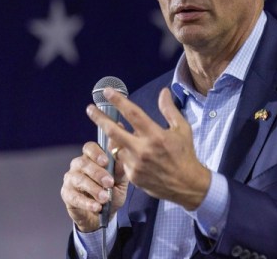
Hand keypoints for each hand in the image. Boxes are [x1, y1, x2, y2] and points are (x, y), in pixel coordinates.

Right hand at [60, 141, 128, 232]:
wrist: (102, 214)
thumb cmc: (111, 192)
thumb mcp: (120, 181)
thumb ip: (120, 170)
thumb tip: (124, 157)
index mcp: (92, 157)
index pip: (90, 148)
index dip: (96, 153)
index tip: (106, 162)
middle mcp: (78, 165)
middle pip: (84, 163)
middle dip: (97, 173)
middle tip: (109, 182)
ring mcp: (70, 179)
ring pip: (79, 180)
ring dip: (93, 189)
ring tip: (105, 198)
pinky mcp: (66, 194)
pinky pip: (75, 197)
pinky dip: (87, 202)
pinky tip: (97, 207)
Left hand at [86, 87, 210, 210]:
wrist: (187, 184)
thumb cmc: (185, 153)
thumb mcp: (182, 129)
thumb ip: (169, 110)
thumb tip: (163, 92)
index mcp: (155, 135)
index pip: (132, 114)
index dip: (118, 101)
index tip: (107, 91)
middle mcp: (142, 150)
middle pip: (113, 131)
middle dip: (99, 118)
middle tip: (90, 109)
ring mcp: (135, 164)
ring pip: (115, 146)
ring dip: (112, 136)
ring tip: (112, 128)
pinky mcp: (133, 176)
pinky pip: (121, 160)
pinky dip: (122, 152)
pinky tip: (128, 149)